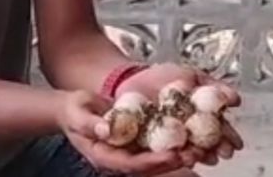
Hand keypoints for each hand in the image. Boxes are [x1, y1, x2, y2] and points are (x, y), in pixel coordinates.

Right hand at [55, 90, 185, 175]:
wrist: (74, 107)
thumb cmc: (73, 110)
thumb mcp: (77, 113)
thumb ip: (90, 123)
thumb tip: (106, 130)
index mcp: (103, 156)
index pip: (131, 164)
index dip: (152, 162)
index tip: (171, 156)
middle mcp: (118, 157)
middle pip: (148, 166)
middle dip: (171, 162)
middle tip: (193, 155)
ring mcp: (127, 149)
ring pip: (155, 157)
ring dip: (176, 155)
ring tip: (199, 149)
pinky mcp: (134, 139)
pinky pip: (154, 143)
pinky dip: (171, 141)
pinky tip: (189, 136)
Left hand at [115, 63, 244, 167]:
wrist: (133, 76)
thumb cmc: (164, 76)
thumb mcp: (193, 76)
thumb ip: (215, 86)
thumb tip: (235, 99)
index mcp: (200, 117)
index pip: (218, 130)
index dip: (227, 138)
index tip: (234, 145)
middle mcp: (188, 131)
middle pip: (205, 144)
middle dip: (215, 150)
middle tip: (222, 153)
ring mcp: (170, 138)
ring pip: (187, 150)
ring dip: (197, 155)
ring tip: (202, 155)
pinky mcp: (152, 142)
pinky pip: (163, 151)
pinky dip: (172, 154)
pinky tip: (179, 155)